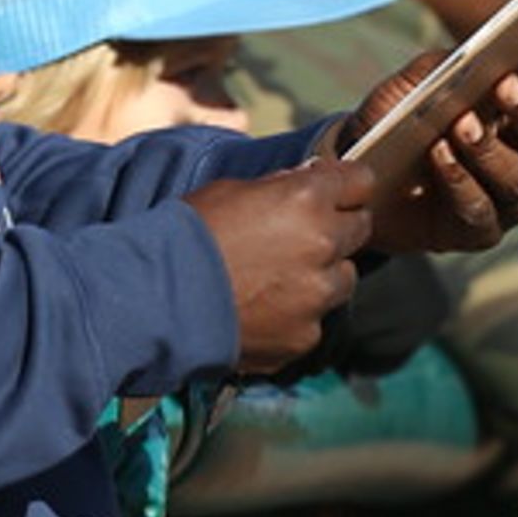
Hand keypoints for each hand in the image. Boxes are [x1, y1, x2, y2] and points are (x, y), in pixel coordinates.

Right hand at [186, 156, 373, 373]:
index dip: (345, 186)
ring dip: (322, 275)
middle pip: (360, 228)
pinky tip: (261, 312)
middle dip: (337, 228)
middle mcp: (324, 244)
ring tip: (278, 280)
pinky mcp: (304, 335)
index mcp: (307, 198)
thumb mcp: (231, 192)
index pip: (360, 181)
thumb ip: (279, 189)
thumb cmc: (186, 237)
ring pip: (344, 278)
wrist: (157, 301)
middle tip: (302, 237)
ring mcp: (317, 295)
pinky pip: (314, 320)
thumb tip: (304, 184)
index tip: (334, 193)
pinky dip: (296, 315)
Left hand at [345, 53, 517, 254]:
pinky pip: (481, 211)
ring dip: (491, 150)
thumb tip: (470, 56)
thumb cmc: (400, 122)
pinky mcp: (481, 232)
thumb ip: (443, 66)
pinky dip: (460, 182)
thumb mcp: (414, 84)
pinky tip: (439, 156)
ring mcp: (508, 200)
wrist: (360, 180)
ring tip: (461, 124)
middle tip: (505, 86)